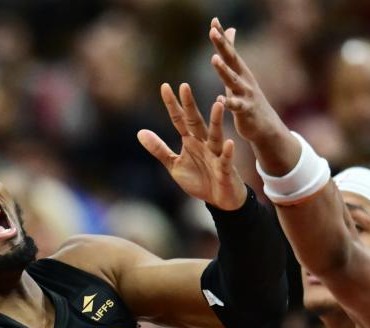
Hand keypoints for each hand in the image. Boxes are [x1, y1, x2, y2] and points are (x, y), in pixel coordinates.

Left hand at [138, 82, 246, 210]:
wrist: (220, 199)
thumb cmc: (199, 180)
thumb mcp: (174, 165)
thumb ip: (159, 149)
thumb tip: (140, 132)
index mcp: (190, 141)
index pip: (179, 119)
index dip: (172, 105)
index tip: (164, 86)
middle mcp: (203, 143)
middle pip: (196, 121)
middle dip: (190, 105)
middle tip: (185, 86)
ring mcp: (215, 155)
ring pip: (216, 135)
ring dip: (216, 121)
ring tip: (218, 105)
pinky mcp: (225, 169)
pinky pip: (226, 159)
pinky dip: (228, 152)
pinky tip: (229, 143)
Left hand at [208, 17, 286, 144]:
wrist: (265, 125)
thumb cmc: (248, 98)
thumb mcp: (239, 74)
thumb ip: (231, 53)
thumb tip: (230, 30)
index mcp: (239, 70)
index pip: (229, 50)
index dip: (222, 36)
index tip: (214, 20)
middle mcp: (243, 79)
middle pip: (231, 60)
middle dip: (222, 45)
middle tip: (213, 32)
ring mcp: (245, 94)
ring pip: (232, 81)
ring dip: (224, 69)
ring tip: (214, 59)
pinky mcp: (245, 112)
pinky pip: (236, 107)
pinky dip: (228, 103)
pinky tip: (219, 100)